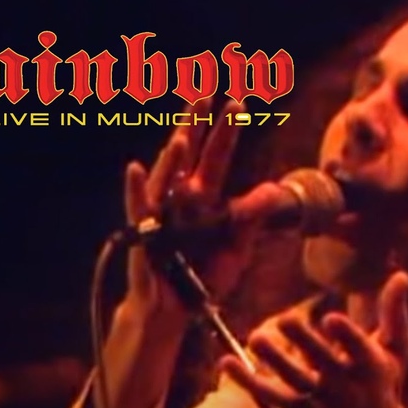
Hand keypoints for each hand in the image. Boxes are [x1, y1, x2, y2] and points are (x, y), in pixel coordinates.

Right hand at [92, 98, 254, 407]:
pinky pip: (139, 213)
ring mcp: (160, 217)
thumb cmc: (204, 277)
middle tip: (204, 94)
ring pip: (164, 181)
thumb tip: (272, 190)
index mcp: (205, 201)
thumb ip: (250, 219)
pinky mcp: (145, 239)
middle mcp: (180, 202)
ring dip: (172, 159)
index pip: (216, 159)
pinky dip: (136, 192)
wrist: (178, 313)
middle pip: (188, 157)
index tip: (237, 101)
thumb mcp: (236, 248)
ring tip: (182, 136)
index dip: (225, 131)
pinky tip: (136, 169)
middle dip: (195, 127)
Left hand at [221, 272, 407, 407]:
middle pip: (323, 363)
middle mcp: (346, 386)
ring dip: (275, 360)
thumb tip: (402, 274)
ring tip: (255, 337)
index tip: (331, 319)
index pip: (360, 350)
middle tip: (286, 319)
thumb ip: (394, 312)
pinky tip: (226, 362)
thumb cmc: (384, 384)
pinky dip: (248, 381)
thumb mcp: (395, 350)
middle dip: (305, 343)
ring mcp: (322, 402)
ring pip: (294, 381)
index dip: (347, 336)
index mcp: (371, 366)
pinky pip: (271, 396)